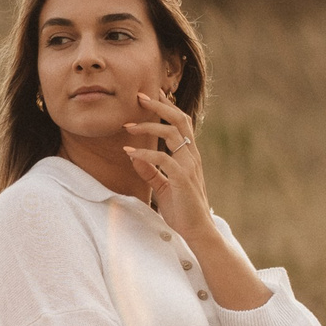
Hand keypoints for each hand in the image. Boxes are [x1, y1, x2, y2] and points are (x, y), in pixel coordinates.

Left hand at [126, 91, 213, 241]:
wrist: (197, 231)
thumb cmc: (182, 210)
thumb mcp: (162, 187)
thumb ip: (151, 171)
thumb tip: (134, 157)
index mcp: (189, 156)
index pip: (181, 123)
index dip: (167, 106)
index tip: (151, 94)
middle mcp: (191, 156)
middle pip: (180, 120)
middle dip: (159, 105)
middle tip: (140, 96)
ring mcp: (189, 166)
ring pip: (172, 134)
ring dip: (148, 126)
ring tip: (128, 126)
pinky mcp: (182, 179)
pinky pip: (163, 159)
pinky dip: (145, 154)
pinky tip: (129, 154)